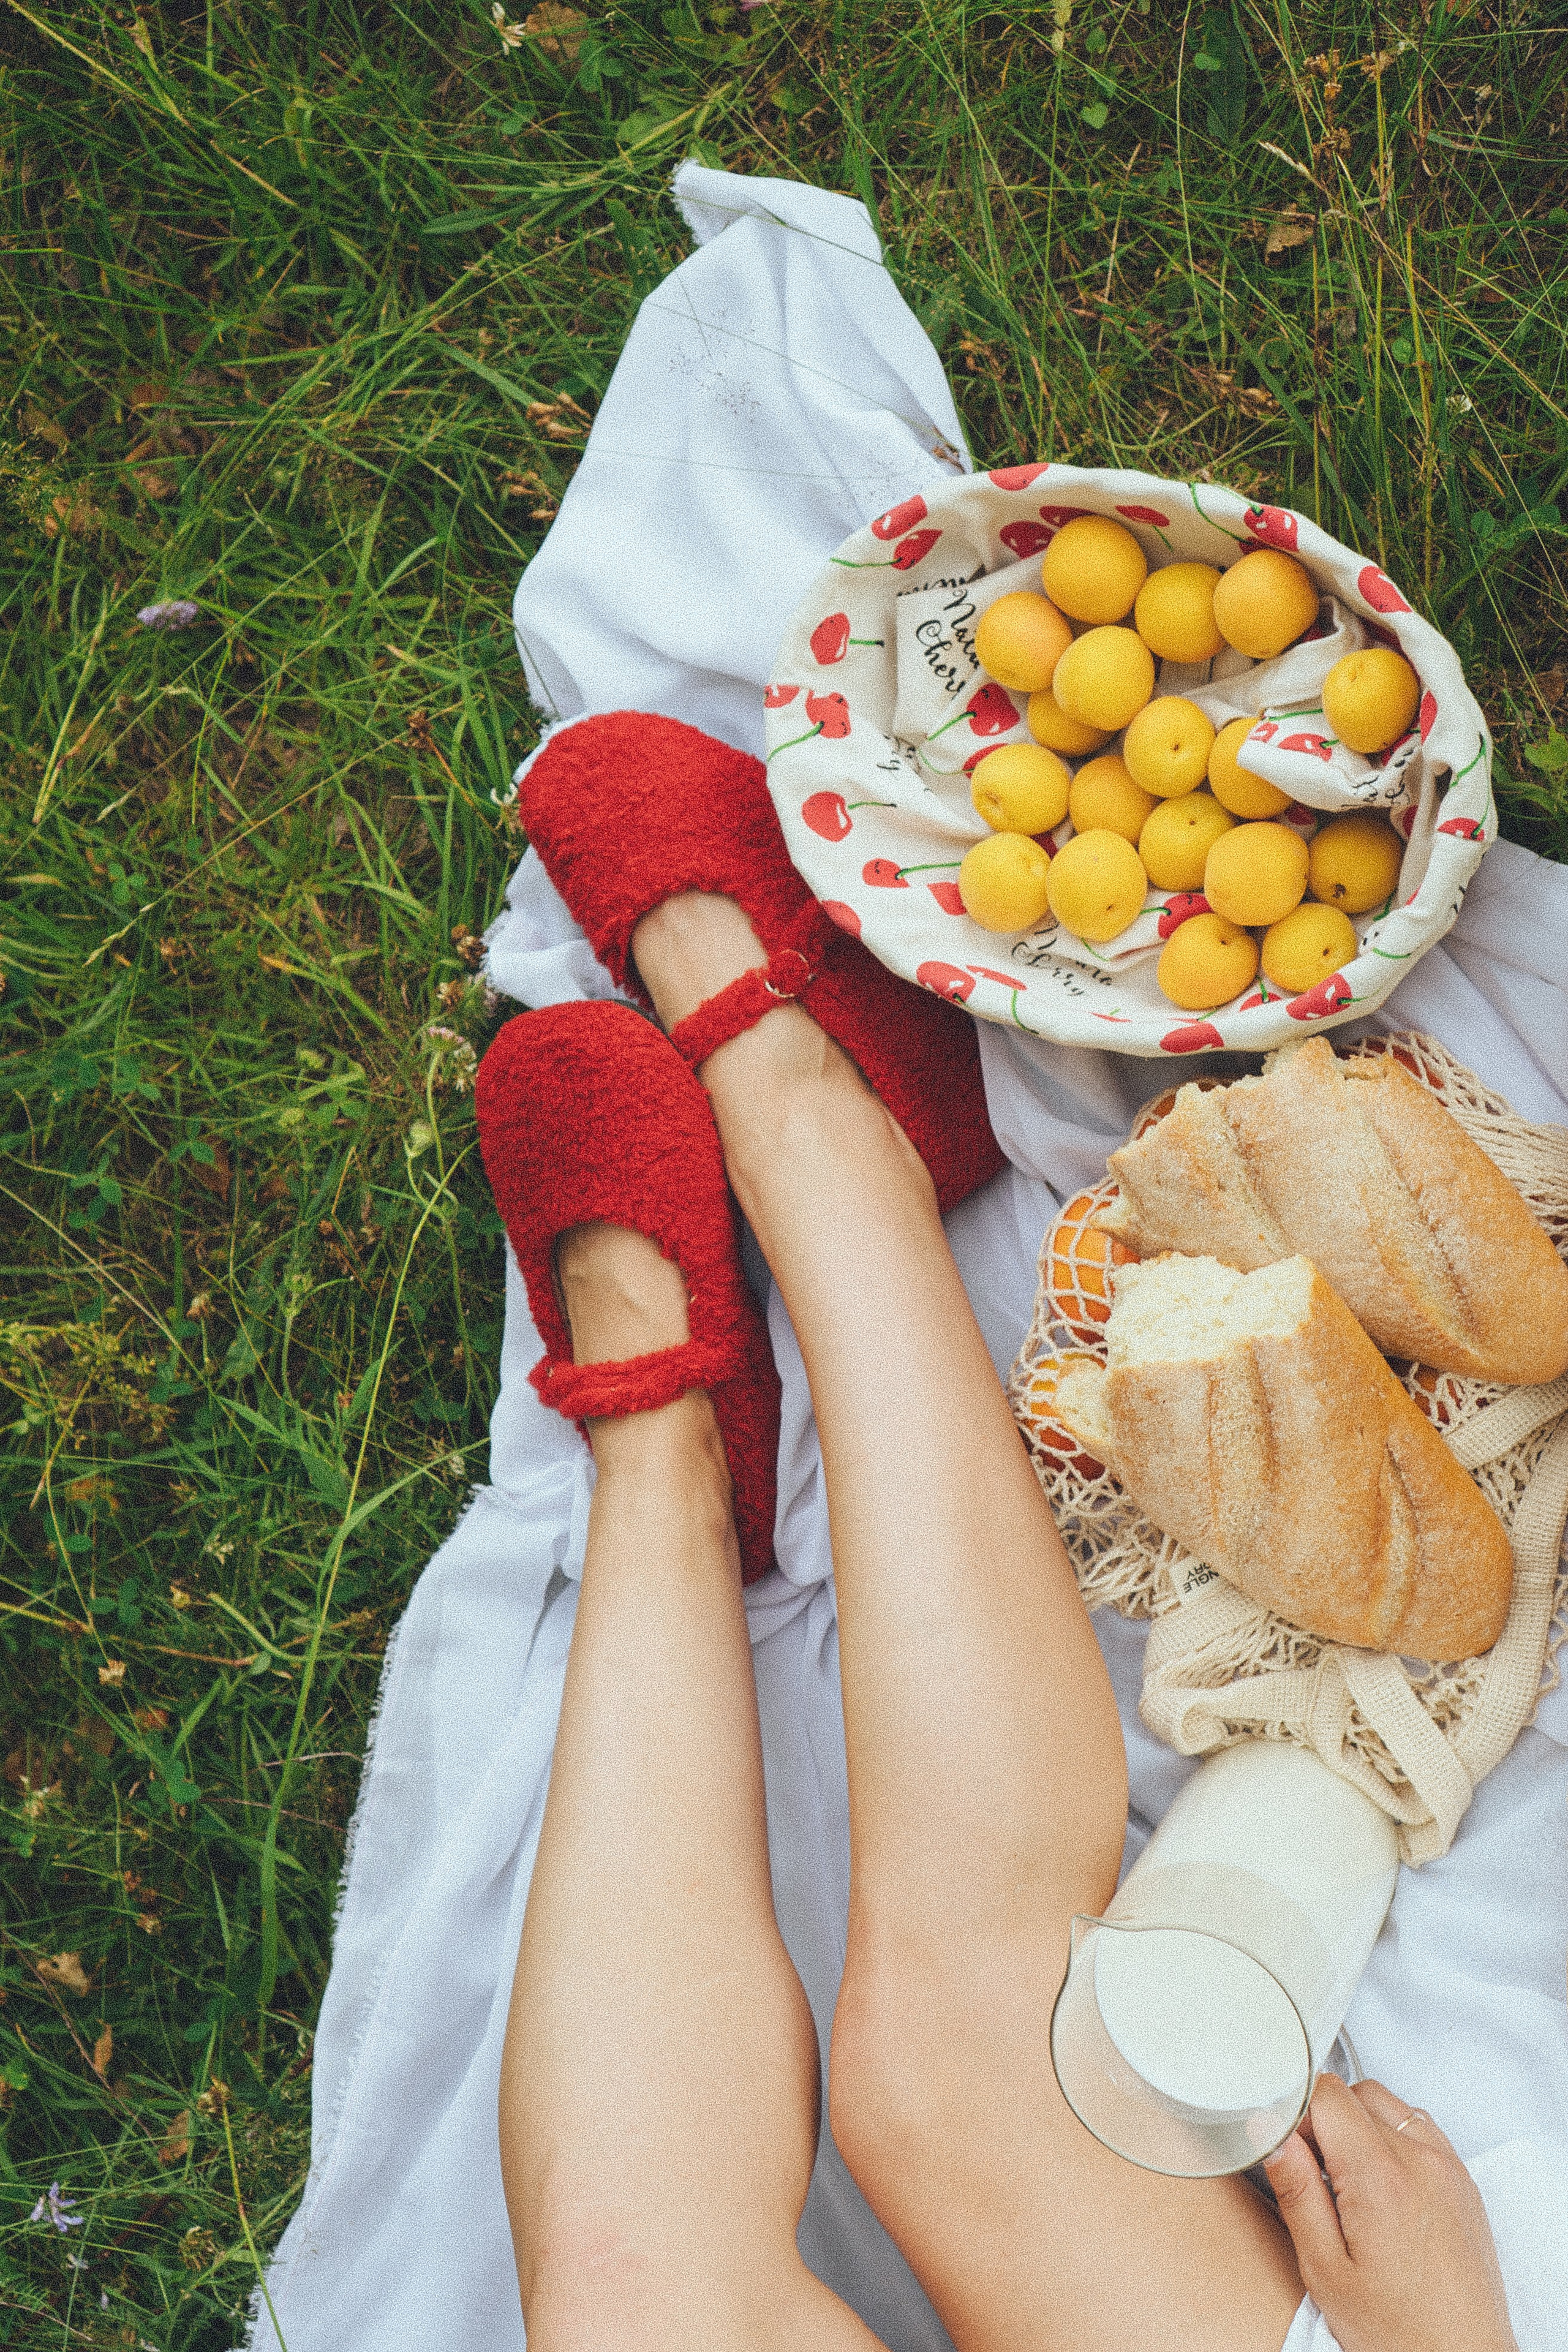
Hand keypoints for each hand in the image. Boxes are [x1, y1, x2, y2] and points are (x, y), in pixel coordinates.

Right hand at [1263, 2074, 1516, 2351]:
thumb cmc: (1398, 2332)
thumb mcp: (1326, 2270)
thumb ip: (1296, 2193)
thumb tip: (1271, 2134)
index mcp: (1382, 2179)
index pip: (1328, 2094)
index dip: (1299, 2114)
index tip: (1291, 2149)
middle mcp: (1422, 2162)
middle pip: (1357, 2093)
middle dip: (1327, 2120)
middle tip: (1317, 2175)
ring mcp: (1450, 2169)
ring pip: (1390, 2105)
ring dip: (1362, 2126)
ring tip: (1350, 2184)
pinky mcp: (1465, 2183)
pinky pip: (1422, 2129)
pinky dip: (1395, 2140)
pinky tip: (1383, 2187)